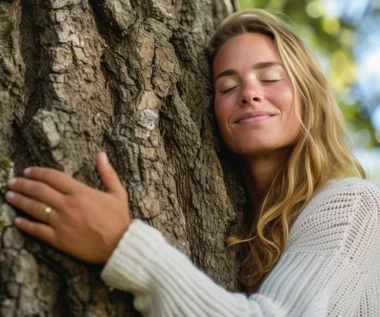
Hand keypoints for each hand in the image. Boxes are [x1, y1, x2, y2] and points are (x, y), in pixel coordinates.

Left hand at [5, 152, 130, 263]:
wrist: (119, 245)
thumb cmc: (119, 219)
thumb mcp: (118, 193)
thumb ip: (107, 173)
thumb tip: (101, 154)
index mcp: (80, 192)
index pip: (53, 177)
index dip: (38, 172)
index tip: (28, 171)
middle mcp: (67, 205)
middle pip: (39, 191)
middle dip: (23, 184)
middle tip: (12, 181)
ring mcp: (61, 222)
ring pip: (34, 208)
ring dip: (19, 200)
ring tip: (9, 195)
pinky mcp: (58, 239)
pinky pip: (37, 230)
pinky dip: (25, 225)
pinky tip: (16, 221)